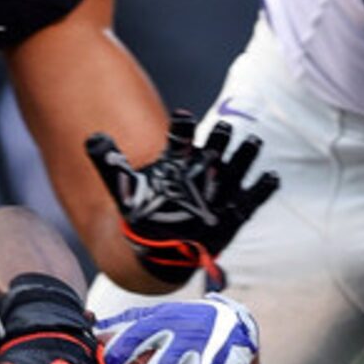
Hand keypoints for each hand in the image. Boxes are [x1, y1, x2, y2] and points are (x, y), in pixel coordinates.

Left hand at [85, 109, 280, 290]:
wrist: (161, 247)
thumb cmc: (145, 212)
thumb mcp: (124, 187)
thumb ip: (109, 162)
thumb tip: (92, 137)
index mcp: (177, 163)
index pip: (181, 139)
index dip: (182, 128)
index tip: (182, 116)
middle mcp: (201, 174)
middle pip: (213, 150)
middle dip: (219, 139)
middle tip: (223, 125)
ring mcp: (219, 193)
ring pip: (234, 170)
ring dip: (243, 157)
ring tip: (253, 141)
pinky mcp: (232, 216)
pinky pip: (250, 201)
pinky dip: (262, 189)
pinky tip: (272, 177)